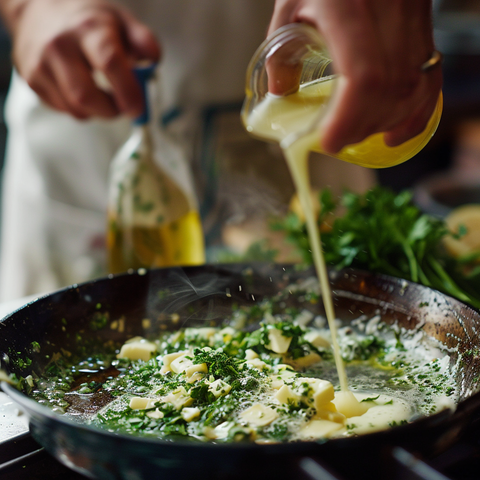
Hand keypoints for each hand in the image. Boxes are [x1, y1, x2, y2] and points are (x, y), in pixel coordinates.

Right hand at [6, 0, 159, 118]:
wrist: (39, 8)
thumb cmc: (88, 20)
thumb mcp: (120, 21)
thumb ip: (143, 41)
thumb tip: (154, 61)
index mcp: (89, 28)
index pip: (109, 62)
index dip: (127, 91)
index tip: (138, 107)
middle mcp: (60, 45)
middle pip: (85, 96)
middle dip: (111, 111)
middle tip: (123, 107)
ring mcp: (40, 63)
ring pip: (75, 109)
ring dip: (96, 112)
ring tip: (102, 95)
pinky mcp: (31, 79)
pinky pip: (63, 109)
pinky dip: (79, 108)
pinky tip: (81, 89)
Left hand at [268, 0, 441, 153]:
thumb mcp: (291, 4)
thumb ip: (282, 51)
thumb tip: (281, 94)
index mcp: (350, 6)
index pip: (363, 75)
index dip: (349, 118)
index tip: (330, 142)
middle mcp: (391, 11)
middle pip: (389, 88)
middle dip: (362, 125)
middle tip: (339, 139)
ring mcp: (413, 18)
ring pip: (413, 87)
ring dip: (385, 121)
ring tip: (358, 132)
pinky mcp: (424, 26)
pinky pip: (430, 77)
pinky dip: (415, 112)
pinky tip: (395, 132)